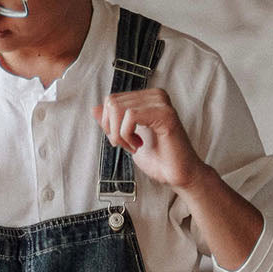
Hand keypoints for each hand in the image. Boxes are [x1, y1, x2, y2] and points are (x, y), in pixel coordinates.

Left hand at [90, 89, 204, 191]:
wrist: (177, 175)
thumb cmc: (159, 160)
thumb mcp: (128, 139)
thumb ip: (113, 124)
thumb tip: (94, 109)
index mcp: (147, 98)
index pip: (112, 100)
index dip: (109, 124)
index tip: (123, 141)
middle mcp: (155, 95)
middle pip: (112, 102)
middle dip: (112, 130)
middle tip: (127, 146)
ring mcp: (161, 102)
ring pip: (118, 108)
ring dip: (119, 134)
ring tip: (133, 146)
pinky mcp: (165, 114)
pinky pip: (131, 116)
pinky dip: (127, 135)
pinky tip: (138, 145)